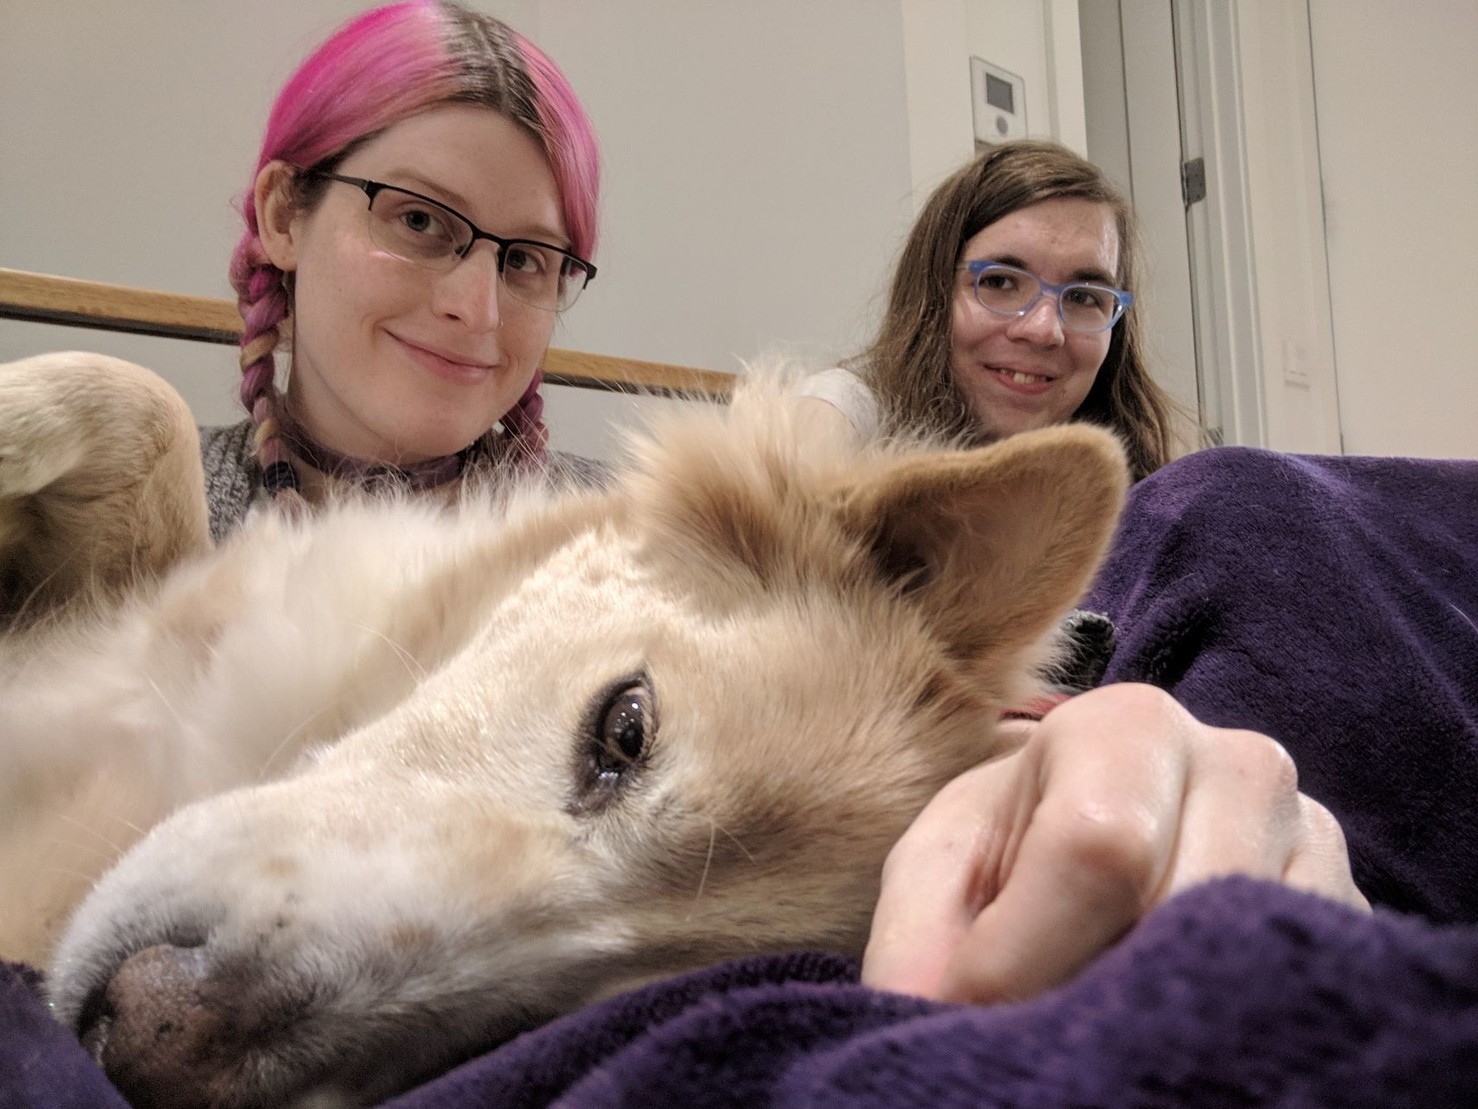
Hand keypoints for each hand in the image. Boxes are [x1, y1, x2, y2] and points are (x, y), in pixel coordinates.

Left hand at [861, 682, 1367, 1003]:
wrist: (1101, 835)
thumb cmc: (1008, 851)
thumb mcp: (941, 872)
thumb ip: (918, 933)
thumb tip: (924, 1012)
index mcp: (1128, 726)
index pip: (1097, 850)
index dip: (1023, 954)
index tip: (971, 1008)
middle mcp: (1240, 766)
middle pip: (1177, 912)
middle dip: (1088, 990)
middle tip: (1037, 1022)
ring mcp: (1313, 838)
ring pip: (1245, 961)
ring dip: (1155, 1010)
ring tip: (1092, 1014)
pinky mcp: (1352, 912)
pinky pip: (1296, 986)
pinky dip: (1219, 1022)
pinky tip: (1163, 1018)